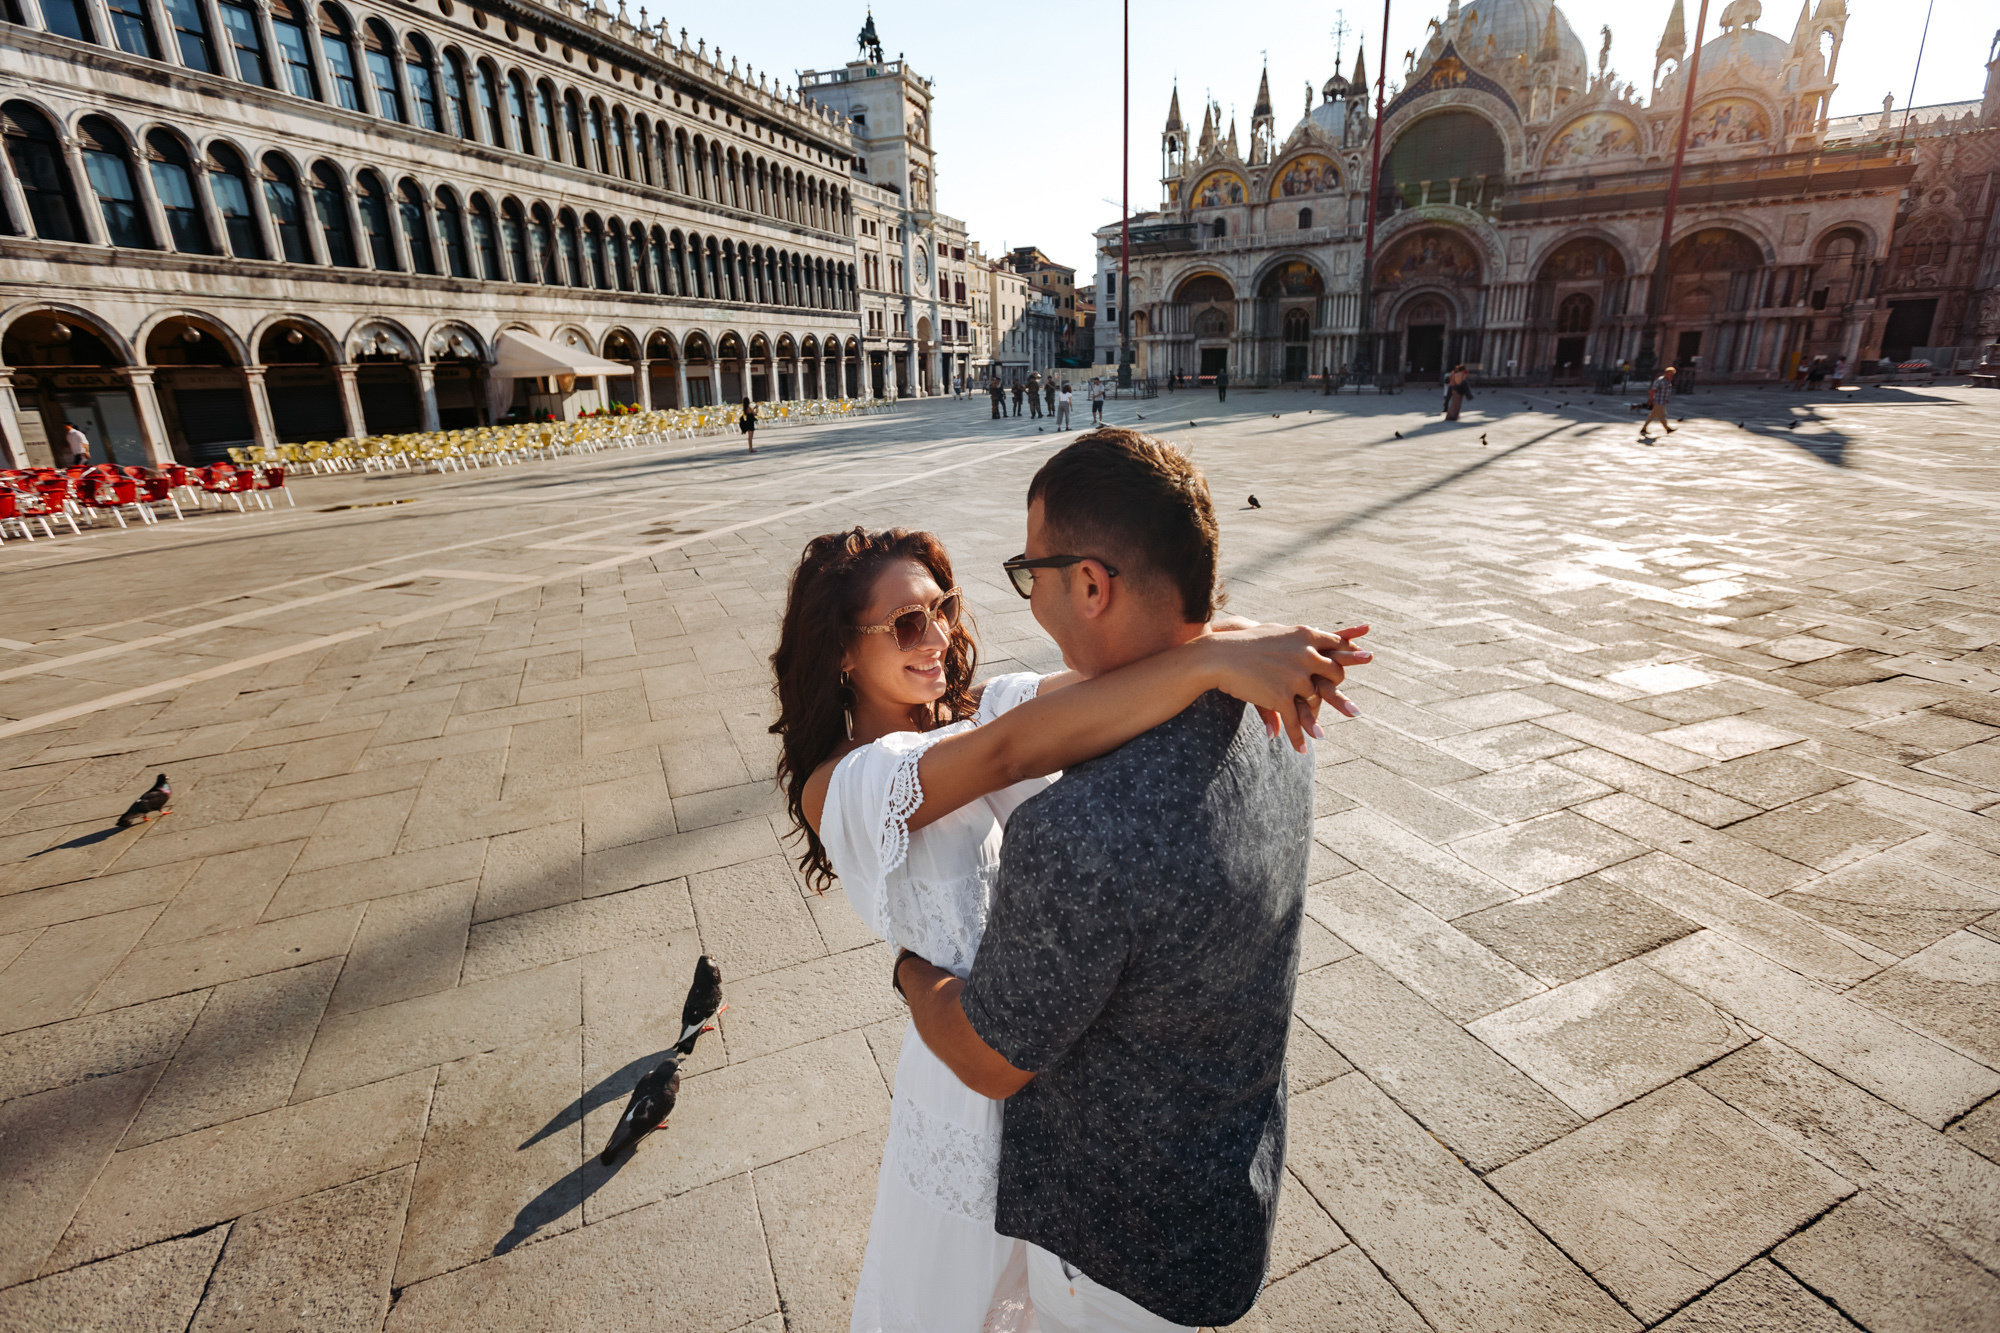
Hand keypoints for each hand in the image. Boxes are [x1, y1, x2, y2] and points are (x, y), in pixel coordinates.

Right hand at [1206, 624, 1371, 751]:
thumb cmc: (1243, 642)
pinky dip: (1298, 736)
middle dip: (1337, 689)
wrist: (1219, 655)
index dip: (1350, 652)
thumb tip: (1303, 634)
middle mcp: (1305, 654)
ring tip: (1321, 736)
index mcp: (1305, 636)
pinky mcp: (1281, 695)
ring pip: (1315, 701)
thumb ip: (1293, 639)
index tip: (1367, 655)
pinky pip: (1294, 720)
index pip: (1335, 644)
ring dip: (1317, 722)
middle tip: (1347, 704)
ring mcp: (1295, 676)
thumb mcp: (1274, 633)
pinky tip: (1301, 749)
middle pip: (1333, 673)